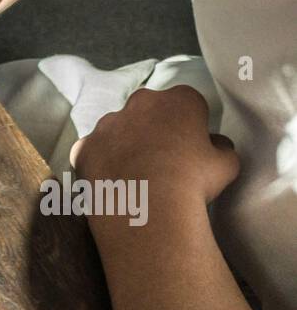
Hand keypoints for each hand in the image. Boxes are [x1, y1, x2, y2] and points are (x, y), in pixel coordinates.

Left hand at [70, 85, 239, 206]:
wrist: (147, 210)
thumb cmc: (193, 184)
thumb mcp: (226, 163)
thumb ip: (221, 146)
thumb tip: (214, 144)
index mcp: (179, 99)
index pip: (187, 105)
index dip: (188, 126)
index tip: (188, 147)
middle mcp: (140, 102)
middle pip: (148, 112)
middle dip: (153, 129)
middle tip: (159, 160)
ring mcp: (107, 124)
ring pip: (116, 130)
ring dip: (123, 145)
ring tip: (133, 176)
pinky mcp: (83, 147)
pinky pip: (91, 151)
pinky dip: (98, 163)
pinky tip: (110, 182)